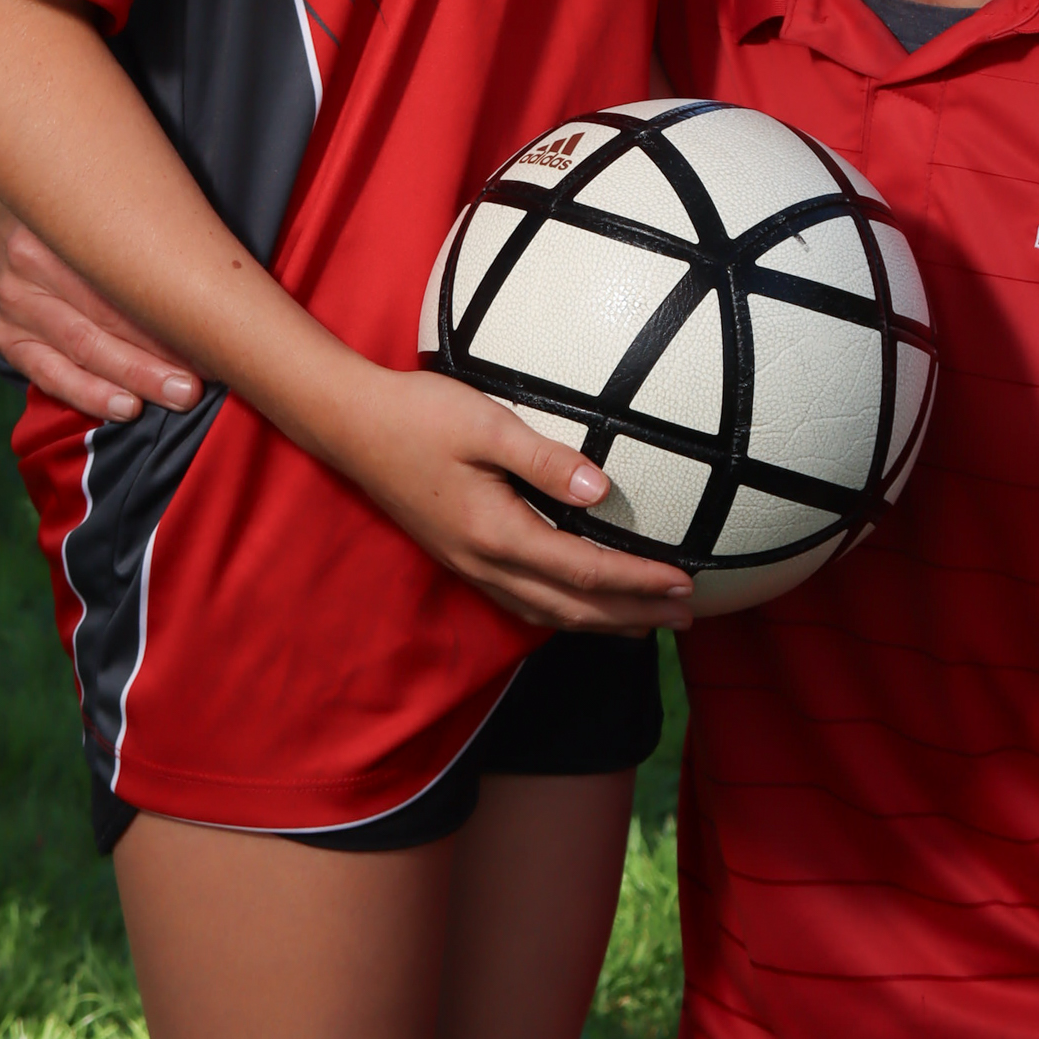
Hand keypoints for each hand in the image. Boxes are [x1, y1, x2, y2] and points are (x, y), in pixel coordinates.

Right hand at [0, 201, 203, 420]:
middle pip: (104, 315)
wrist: (13, 223)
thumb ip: (147, 223)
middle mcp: (31, 261)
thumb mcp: (107, 202)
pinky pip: (50, 374)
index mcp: (63, 221)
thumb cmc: (84, 216)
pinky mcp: (8, 337)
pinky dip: (90, 394)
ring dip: (134, 377)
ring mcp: (15, 303)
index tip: (215, 328)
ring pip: (82, 348)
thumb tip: (218, 264)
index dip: (170, 303)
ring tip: (176, 395)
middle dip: (157, 350)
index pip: (122, 272)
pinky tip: (126, 407)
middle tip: (200, 376)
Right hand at [337, 365, 695, 633]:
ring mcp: (470, 566)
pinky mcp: (461, 557)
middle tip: (687, 620)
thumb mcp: (486, 425)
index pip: (584, 570)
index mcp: (497, 534)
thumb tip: (601, 492)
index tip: (684, 585)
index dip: (638, 582)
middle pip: (572, 608)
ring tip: (647, 623)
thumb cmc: (419, 415)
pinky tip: (581, 605)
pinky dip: (564, 612)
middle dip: (632, 615)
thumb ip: (544, 459)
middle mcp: (485, 563)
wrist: (352, 427)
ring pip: (548, 613)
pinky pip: (525, 601)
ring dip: (601, 621)